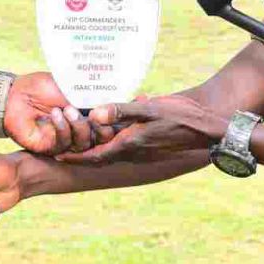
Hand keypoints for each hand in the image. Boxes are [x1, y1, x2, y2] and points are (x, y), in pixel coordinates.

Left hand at [3, 72, 112, 154]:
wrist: (15, 92)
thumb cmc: (41, 87)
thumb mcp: (70, 87)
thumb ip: (89, 97)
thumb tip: (112, 103)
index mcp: (85, 116)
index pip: (104, 126)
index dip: (110, 123)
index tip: (110, 112)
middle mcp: (77, 131)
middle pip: (98, 140)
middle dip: (99, 129)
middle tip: (94, 115)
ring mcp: (63, 141)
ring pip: (83, 144)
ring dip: (78, 126)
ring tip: (67, 109)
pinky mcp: (48, 148)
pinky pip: (63, 145)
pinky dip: (62, 129)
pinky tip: (55, 114)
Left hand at [59, 94, 228, 165]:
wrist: (206, 125)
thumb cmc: (179, 117)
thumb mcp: (150, 110)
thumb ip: (122, 111)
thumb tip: (94, 114)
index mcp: (129, 143)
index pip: (95, 155)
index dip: (75, 156)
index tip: (57, 155)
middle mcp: (132, 147)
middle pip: (100, 151)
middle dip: (81, 147)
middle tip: (61, 139)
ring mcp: (141, 143)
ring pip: (112, 142)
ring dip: (97, 135)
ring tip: (80, 123)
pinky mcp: (148, 136)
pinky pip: (125, 134)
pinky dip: (114, 126)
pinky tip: (114, 108)